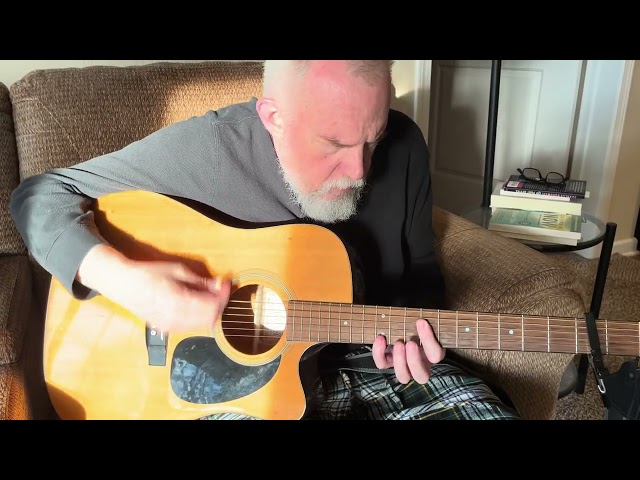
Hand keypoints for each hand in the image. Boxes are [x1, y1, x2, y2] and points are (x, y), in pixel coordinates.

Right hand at [116, 261, 230, 332]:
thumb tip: (218, 285)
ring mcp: (171, 327)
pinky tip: (196, 303)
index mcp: (178, 303)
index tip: (226, 283)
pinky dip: (199, 316)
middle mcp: (176, 319)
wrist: (123, 285)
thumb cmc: (149, 274)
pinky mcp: (167, 329)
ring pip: (202, 325)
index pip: (212, 307)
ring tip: (208, 294)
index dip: (223, 296)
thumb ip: (200, 281)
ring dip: (210, 311)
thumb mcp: (178, 271)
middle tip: (220, 289)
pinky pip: (191, 326)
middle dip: (219, 304)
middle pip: (210, 319)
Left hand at [372, 318, 444, 383]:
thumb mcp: (422, 322)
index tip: (421, 321)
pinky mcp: (388, 362)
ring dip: (399, 361)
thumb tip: (420, 317)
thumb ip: (423, 322)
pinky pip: (382, 364)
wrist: (400, 323)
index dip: (429, 340)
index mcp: (432, 354)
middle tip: (410, 343)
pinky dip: (379, 353)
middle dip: (414, 360)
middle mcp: (420, 365)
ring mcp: (404, 366)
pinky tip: (380, 338)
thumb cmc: (415, 322)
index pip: (435, 354)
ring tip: (398, 343)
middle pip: (421, 376)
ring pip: (403, 377)